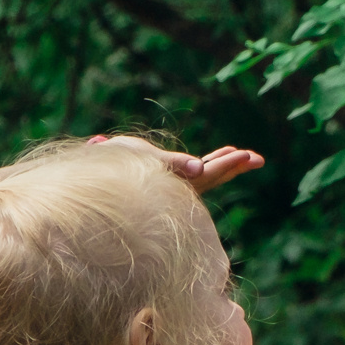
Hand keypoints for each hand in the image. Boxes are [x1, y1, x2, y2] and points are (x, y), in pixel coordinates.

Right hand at [88, 135, 264, 192]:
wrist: (86, 182)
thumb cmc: (112, 168)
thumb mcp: (141, 159)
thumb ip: (173, 163)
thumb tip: (200, 167)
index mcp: (174, 184)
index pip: (209, 173)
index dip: (228, 164)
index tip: (248, 155)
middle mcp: (174, 189)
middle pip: (212, 176)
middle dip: (233, 166)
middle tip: (259, 159)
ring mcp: (168, 187)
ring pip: (201, 176)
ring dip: (221, 165)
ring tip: (241, 155)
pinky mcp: (159, 182)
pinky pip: (187, 174)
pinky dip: (202, 165)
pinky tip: (206, 162)